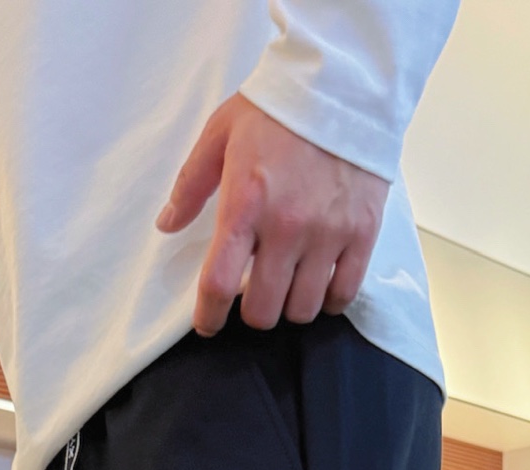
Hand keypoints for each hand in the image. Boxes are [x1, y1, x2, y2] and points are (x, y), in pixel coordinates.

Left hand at [157, 94, 388, 336]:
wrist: (342, 85)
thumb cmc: (277, 109)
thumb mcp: (220, 134)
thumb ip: (190, 185)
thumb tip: (168, 224)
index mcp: (245, 205)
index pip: (220, 284)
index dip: (210, 315)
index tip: (208, 324)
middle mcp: (286, 227)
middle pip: (263, 310)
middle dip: (253, 312)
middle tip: (255, 296)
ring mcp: (327, 234)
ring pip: (303, 309)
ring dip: (291, 306)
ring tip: (290, 286)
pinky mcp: (362, 233)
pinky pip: (344, 293)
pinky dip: (330, 299)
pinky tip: (322, 285)